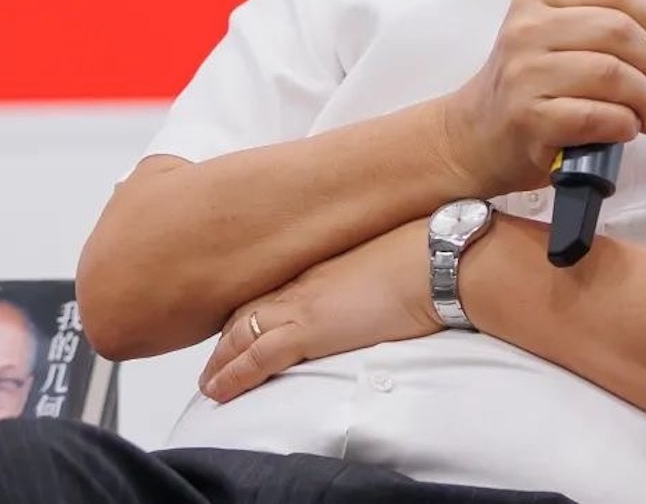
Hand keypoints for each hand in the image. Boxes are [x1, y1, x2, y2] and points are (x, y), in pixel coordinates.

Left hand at [198, 220, 437, 402]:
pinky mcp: (307, 329)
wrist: (437, 260)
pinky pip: (256, 357)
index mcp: (323, 263)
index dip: (250, 310)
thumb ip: (370, 273)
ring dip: (220, 360)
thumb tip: (378, 284)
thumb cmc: (427, 255)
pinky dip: (231, 375)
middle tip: (212, 360)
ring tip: (208, 382)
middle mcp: (304, 279)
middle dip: (225, 336)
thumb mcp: (389, 258)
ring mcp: (302, 303)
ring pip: (241, 334)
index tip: (238, 326)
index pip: (271, 288)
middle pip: (247, 308)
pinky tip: (217, 390)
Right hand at [441, 0, 645, 199]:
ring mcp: (524, 74)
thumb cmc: (530, 86)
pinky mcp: (529, 118)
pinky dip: (624, 124)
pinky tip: (624, 130)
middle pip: (619, 31)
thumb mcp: (565, 44)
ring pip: (612, 74)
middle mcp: (527, 29)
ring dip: (643, 99)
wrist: (475, 135)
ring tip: (643, 115)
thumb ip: (622, 37)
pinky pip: (598, 116)